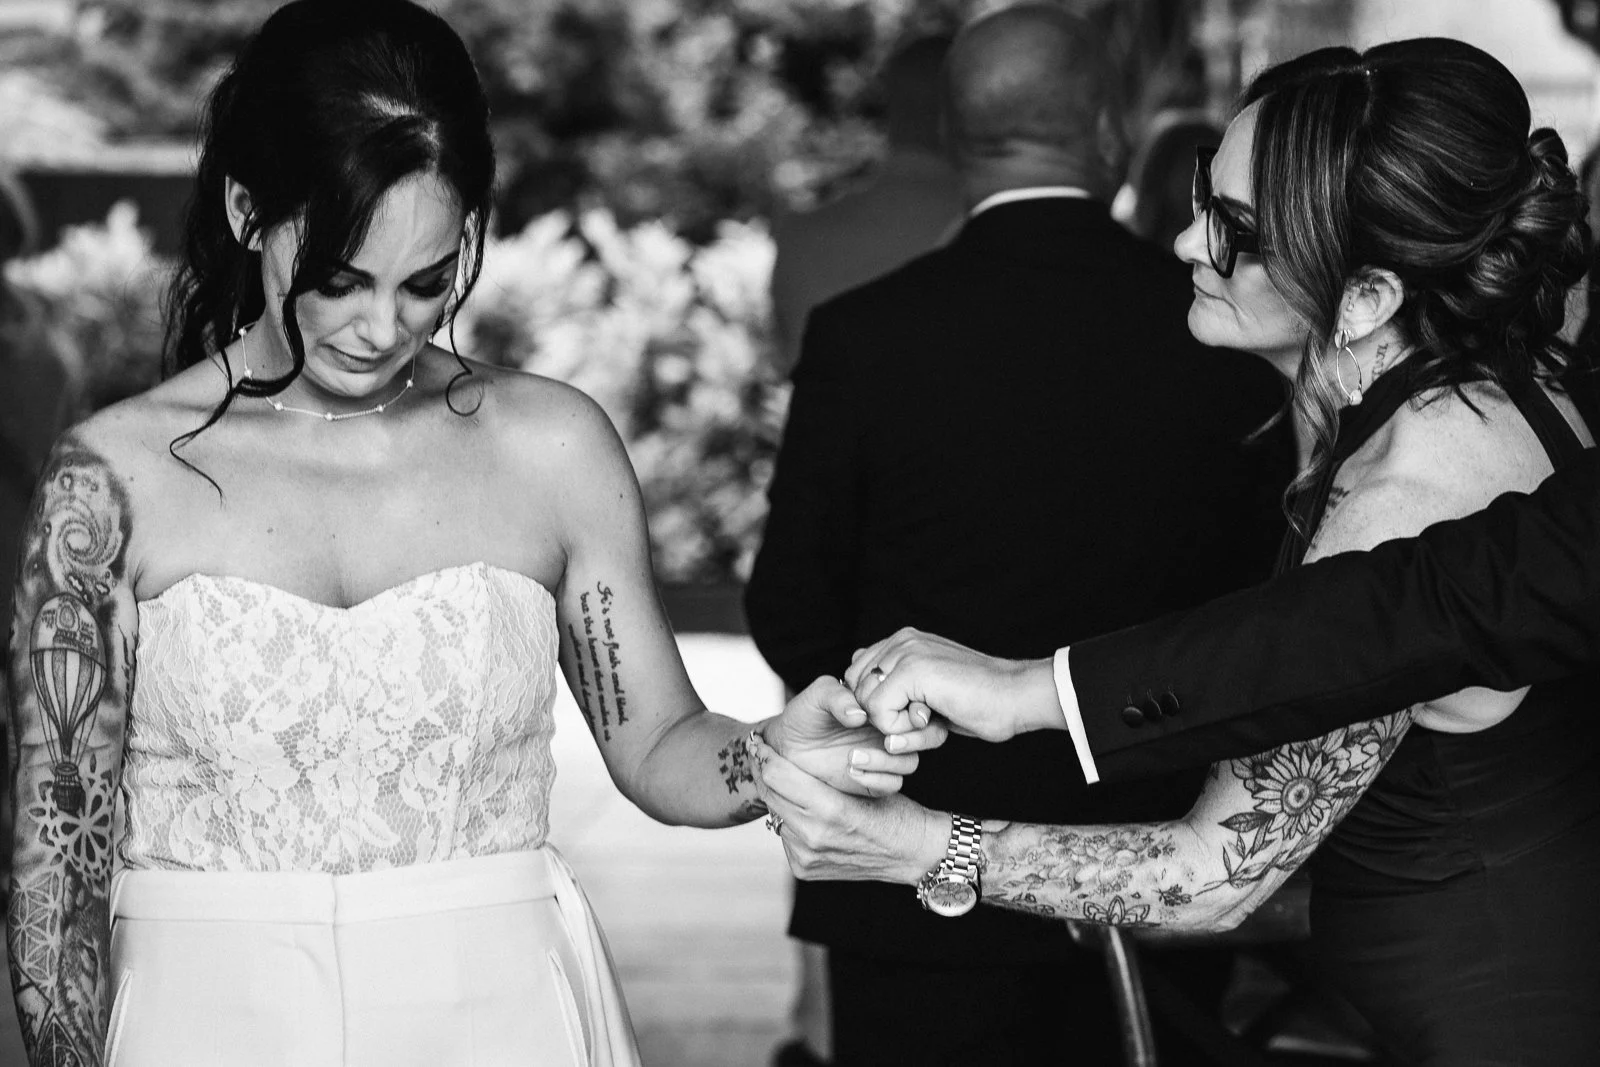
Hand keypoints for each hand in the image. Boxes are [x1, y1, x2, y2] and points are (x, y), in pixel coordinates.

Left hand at [751, 734, 948, 883]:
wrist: (912, 854)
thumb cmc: (895, 812)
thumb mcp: (865, 783)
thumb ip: (824, 775)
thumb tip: (784, 760)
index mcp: (831, 810)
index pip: (778, 776)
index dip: (765, 755)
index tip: (759, 742)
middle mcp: (814, 836)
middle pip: (770, 793)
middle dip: (763, 771)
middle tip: (758, 752)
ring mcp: (806, 856)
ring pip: (776, 814)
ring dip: (779, 797)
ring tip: (783, 778)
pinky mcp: (803, 868)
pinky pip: (785, 834)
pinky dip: (791, 820)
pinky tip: (803, 810)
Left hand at [762, 676, 947, 798]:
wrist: (787, 745)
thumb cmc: (805, 714)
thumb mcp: (817, 696)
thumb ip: (836, 697)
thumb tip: (859, 714)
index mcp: (884, 706)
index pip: (918, 708)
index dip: (916, 712)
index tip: (897, 714)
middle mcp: (889, 731)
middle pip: (922, 738)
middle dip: (907, 740)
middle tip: (885, 740)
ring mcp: (883, 756)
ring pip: (908, 763)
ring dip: (886, 761)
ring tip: (852, 757)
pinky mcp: (873, 780)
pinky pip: (891, 784)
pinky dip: (876, 779)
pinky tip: (851, 770)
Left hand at [845, 628, 1063, 742]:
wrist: (1016, 697)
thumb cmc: (980, 701)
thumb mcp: (930, 691)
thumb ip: (897, 686)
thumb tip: (857, 690)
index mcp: (903, 641)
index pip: (856, 677)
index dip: (877, 706)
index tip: (916, 710)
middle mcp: (900, 641)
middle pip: (855, 692)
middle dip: (883, 717)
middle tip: (923, 718)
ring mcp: (905, 652)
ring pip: (866, 704)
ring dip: (896, 725)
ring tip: (930, 718)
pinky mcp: (911, 670)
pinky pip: (879, 713)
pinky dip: (903, 729)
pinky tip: (932, 718)